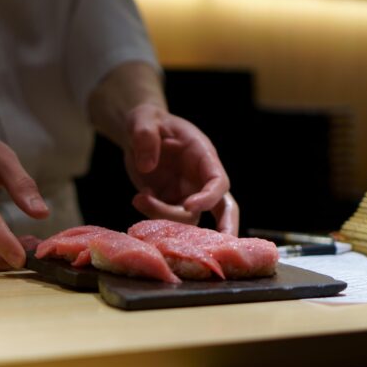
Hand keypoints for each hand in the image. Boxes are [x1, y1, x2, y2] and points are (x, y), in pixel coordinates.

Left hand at [124, 104, 239, 234]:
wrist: (139, 133)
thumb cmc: (148, 121)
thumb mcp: (143, 119)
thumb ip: (144, 135)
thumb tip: (147, 165)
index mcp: (203, 156)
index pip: (218, 182)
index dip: (209, 197)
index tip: (189, 205)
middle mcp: (200, 179)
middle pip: (224, 208)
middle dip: (227, 227)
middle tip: (225, 248)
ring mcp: (187, 194)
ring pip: (188, 219)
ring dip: (165, 217)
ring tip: (139, 198)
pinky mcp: (171, 204)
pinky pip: (167, 220)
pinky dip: (153, 215)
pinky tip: (139, 197)